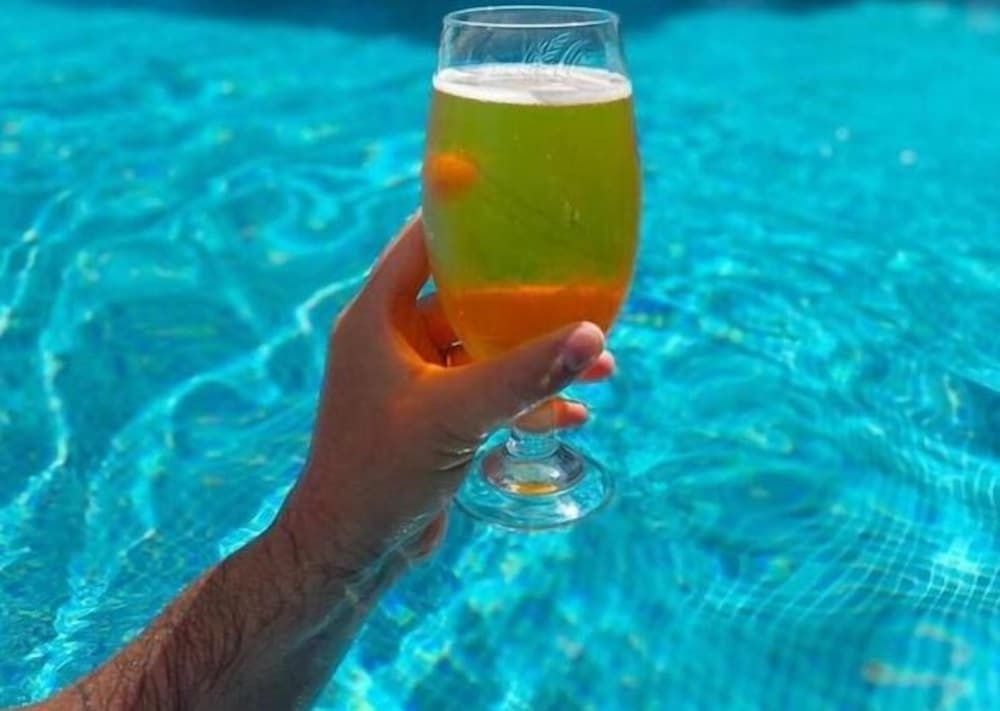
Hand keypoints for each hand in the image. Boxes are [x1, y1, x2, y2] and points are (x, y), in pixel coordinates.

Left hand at [277, 214, 611, 573]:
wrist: (349, 551)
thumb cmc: (379, 474)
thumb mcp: (455, 414)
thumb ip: (523, 375)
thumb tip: (592, 336)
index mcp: (377, 318)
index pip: (421, 243)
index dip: (464, 217)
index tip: (516, 201)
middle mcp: (393, 341)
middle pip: (466, 298)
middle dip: (525, 302)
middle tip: (579, 292)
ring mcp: (413, 381)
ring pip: (483, 351)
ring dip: (534, 357)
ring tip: (598, 364)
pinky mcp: (432, 418)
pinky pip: (485, 392)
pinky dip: (524, 399)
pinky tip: (571, 413)